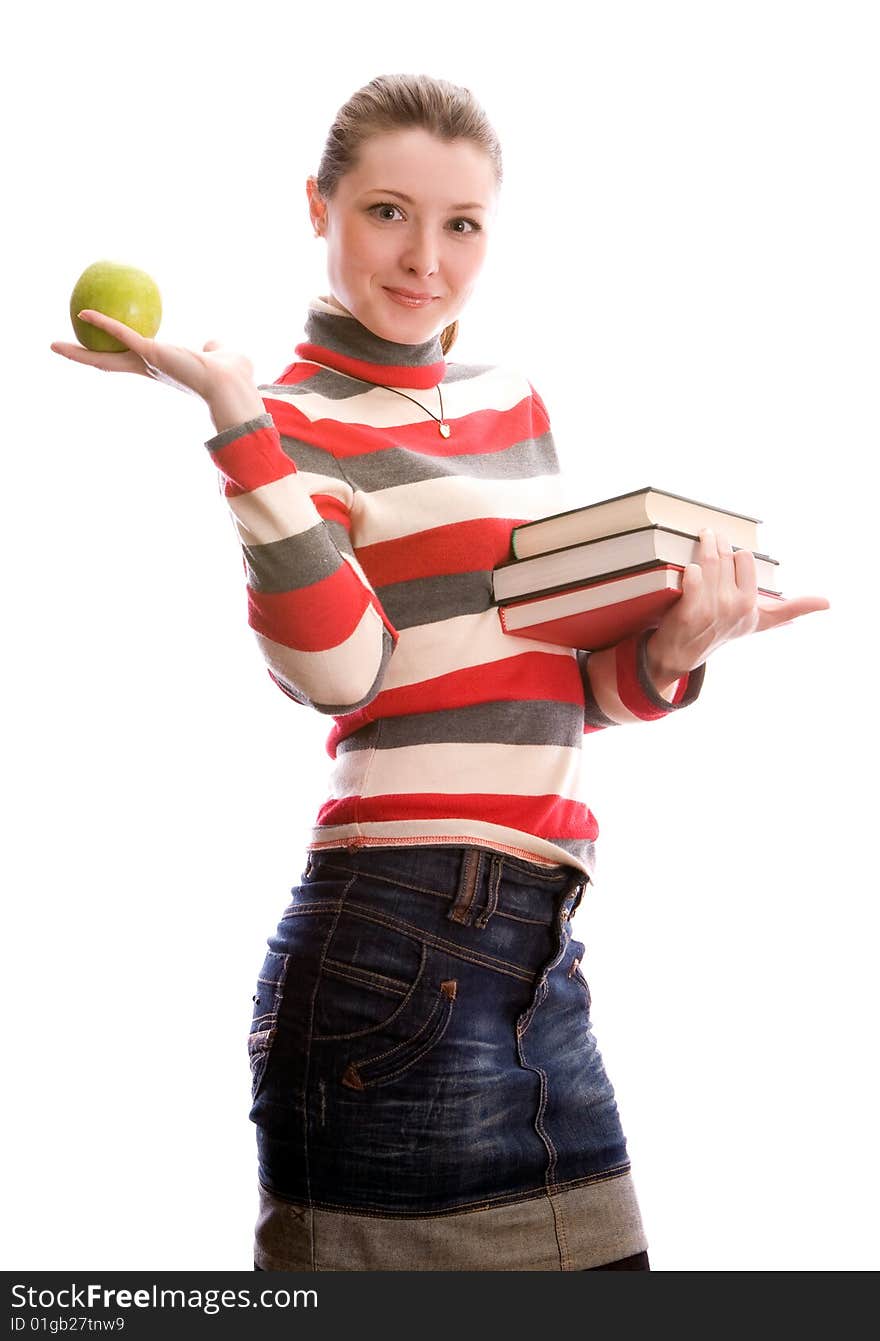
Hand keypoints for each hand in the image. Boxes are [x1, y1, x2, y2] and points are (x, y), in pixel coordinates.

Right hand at [50, 309, 255, 403]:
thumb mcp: (220, 355)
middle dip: (84, 358)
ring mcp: (148, 362)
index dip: (114, 354)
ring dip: (79, 352)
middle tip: (62, 350)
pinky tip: (84, 313)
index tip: (100, 350)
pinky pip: (121, 334)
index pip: (131, 361)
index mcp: (163, 367)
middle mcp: (150, 368)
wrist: (232, 385)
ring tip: (55, 346)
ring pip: (106, 357)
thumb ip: (212, 348)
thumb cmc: (231, 375)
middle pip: (108, 363)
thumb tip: (211, 344)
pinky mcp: (151, 352)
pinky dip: (103, 324)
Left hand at [645, 527, 831, 681]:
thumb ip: (792, 609)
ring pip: (709, 562)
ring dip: (704, 545)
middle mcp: (735, 606)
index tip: (731, 550)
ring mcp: (713, 609)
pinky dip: (690, 569)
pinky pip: (693, 576)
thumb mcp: (761, 621)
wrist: (685, 653)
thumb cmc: (724, 631)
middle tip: (711, 534)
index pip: (746, 559)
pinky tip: (689, 568)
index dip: (736, 554)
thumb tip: (827, 603)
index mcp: (752, 604)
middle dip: (717, 542)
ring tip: (703, 536)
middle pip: (726, 556)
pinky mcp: (690, 612)